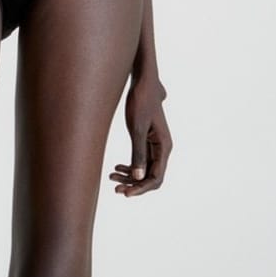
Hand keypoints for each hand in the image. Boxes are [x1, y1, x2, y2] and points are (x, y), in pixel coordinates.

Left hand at [110, 74, 170, 196]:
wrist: (143, 83)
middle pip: (152, 177)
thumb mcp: (137, 129)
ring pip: (145, 170)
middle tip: (116, 188)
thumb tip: (138, 178)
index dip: (141, 188)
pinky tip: (116, 167)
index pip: (156, 178)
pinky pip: (141, 161)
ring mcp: (155, 145)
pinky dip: (129, 167)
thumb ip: (138, 153)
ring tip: (111, 177)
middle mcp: (163, 148)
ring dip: (130, 177)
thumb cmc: (141, 101)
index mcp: (164, 146)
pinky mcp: (147, 140)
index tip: (125, 193)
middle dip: (134, 185)